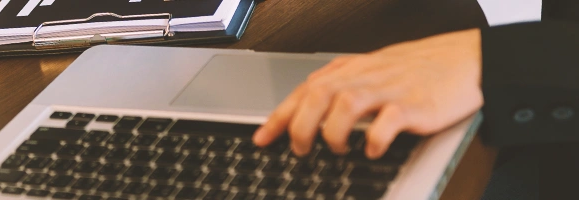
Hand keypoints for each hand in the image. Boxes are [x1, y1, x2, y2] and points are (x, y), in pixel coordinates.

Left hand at [252, 28, 483, 158]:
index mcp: (352, 70)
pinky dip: (374, 138)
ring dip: (332, 131)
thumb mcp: (371, 70)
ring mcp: (390, 90)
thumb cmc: (418, 69)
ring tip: (336, 148)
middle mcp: (365, 77)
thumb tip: (306, 109)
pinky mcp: (415, 105)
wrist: (468, 60)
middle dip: (300, 125)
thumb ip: (340, 85)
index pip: (304, 90)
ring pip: (345, 103)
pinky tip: (370, 149)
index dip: (279, 116)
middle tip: (299, 149)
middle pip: (318, 94)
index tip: (262, 138)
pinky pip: (388, 121)